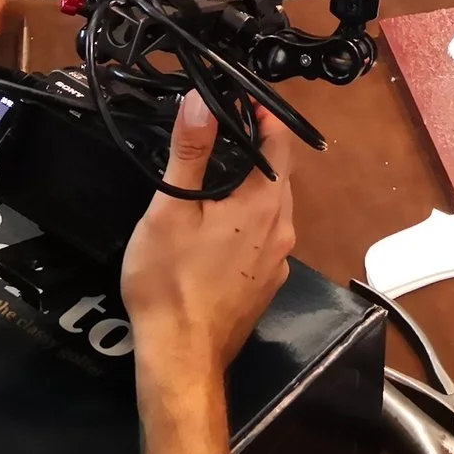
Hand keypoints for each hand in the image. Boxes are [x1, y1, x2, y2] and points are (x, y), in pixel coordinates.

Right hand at [120, 94, 297, 382]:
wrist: (181, 358)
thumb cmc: (170, 282)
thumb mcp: (171, 210)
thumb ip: (189, 153)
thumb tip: (201, 100)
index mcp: (265, 205)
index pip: (280, 142)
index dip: (262, 113)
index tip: (237, 96)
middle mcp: (282, 230)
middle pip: (279, 174)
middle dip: (255, 148)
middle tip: (220, 128)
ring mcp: (277, 261)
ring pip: (272, 207)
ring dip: (251, 185)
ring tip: (215, 172)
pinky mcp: (265, 284)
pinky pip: (264, 236)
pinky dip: (247, 219)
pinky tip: (217, 224)